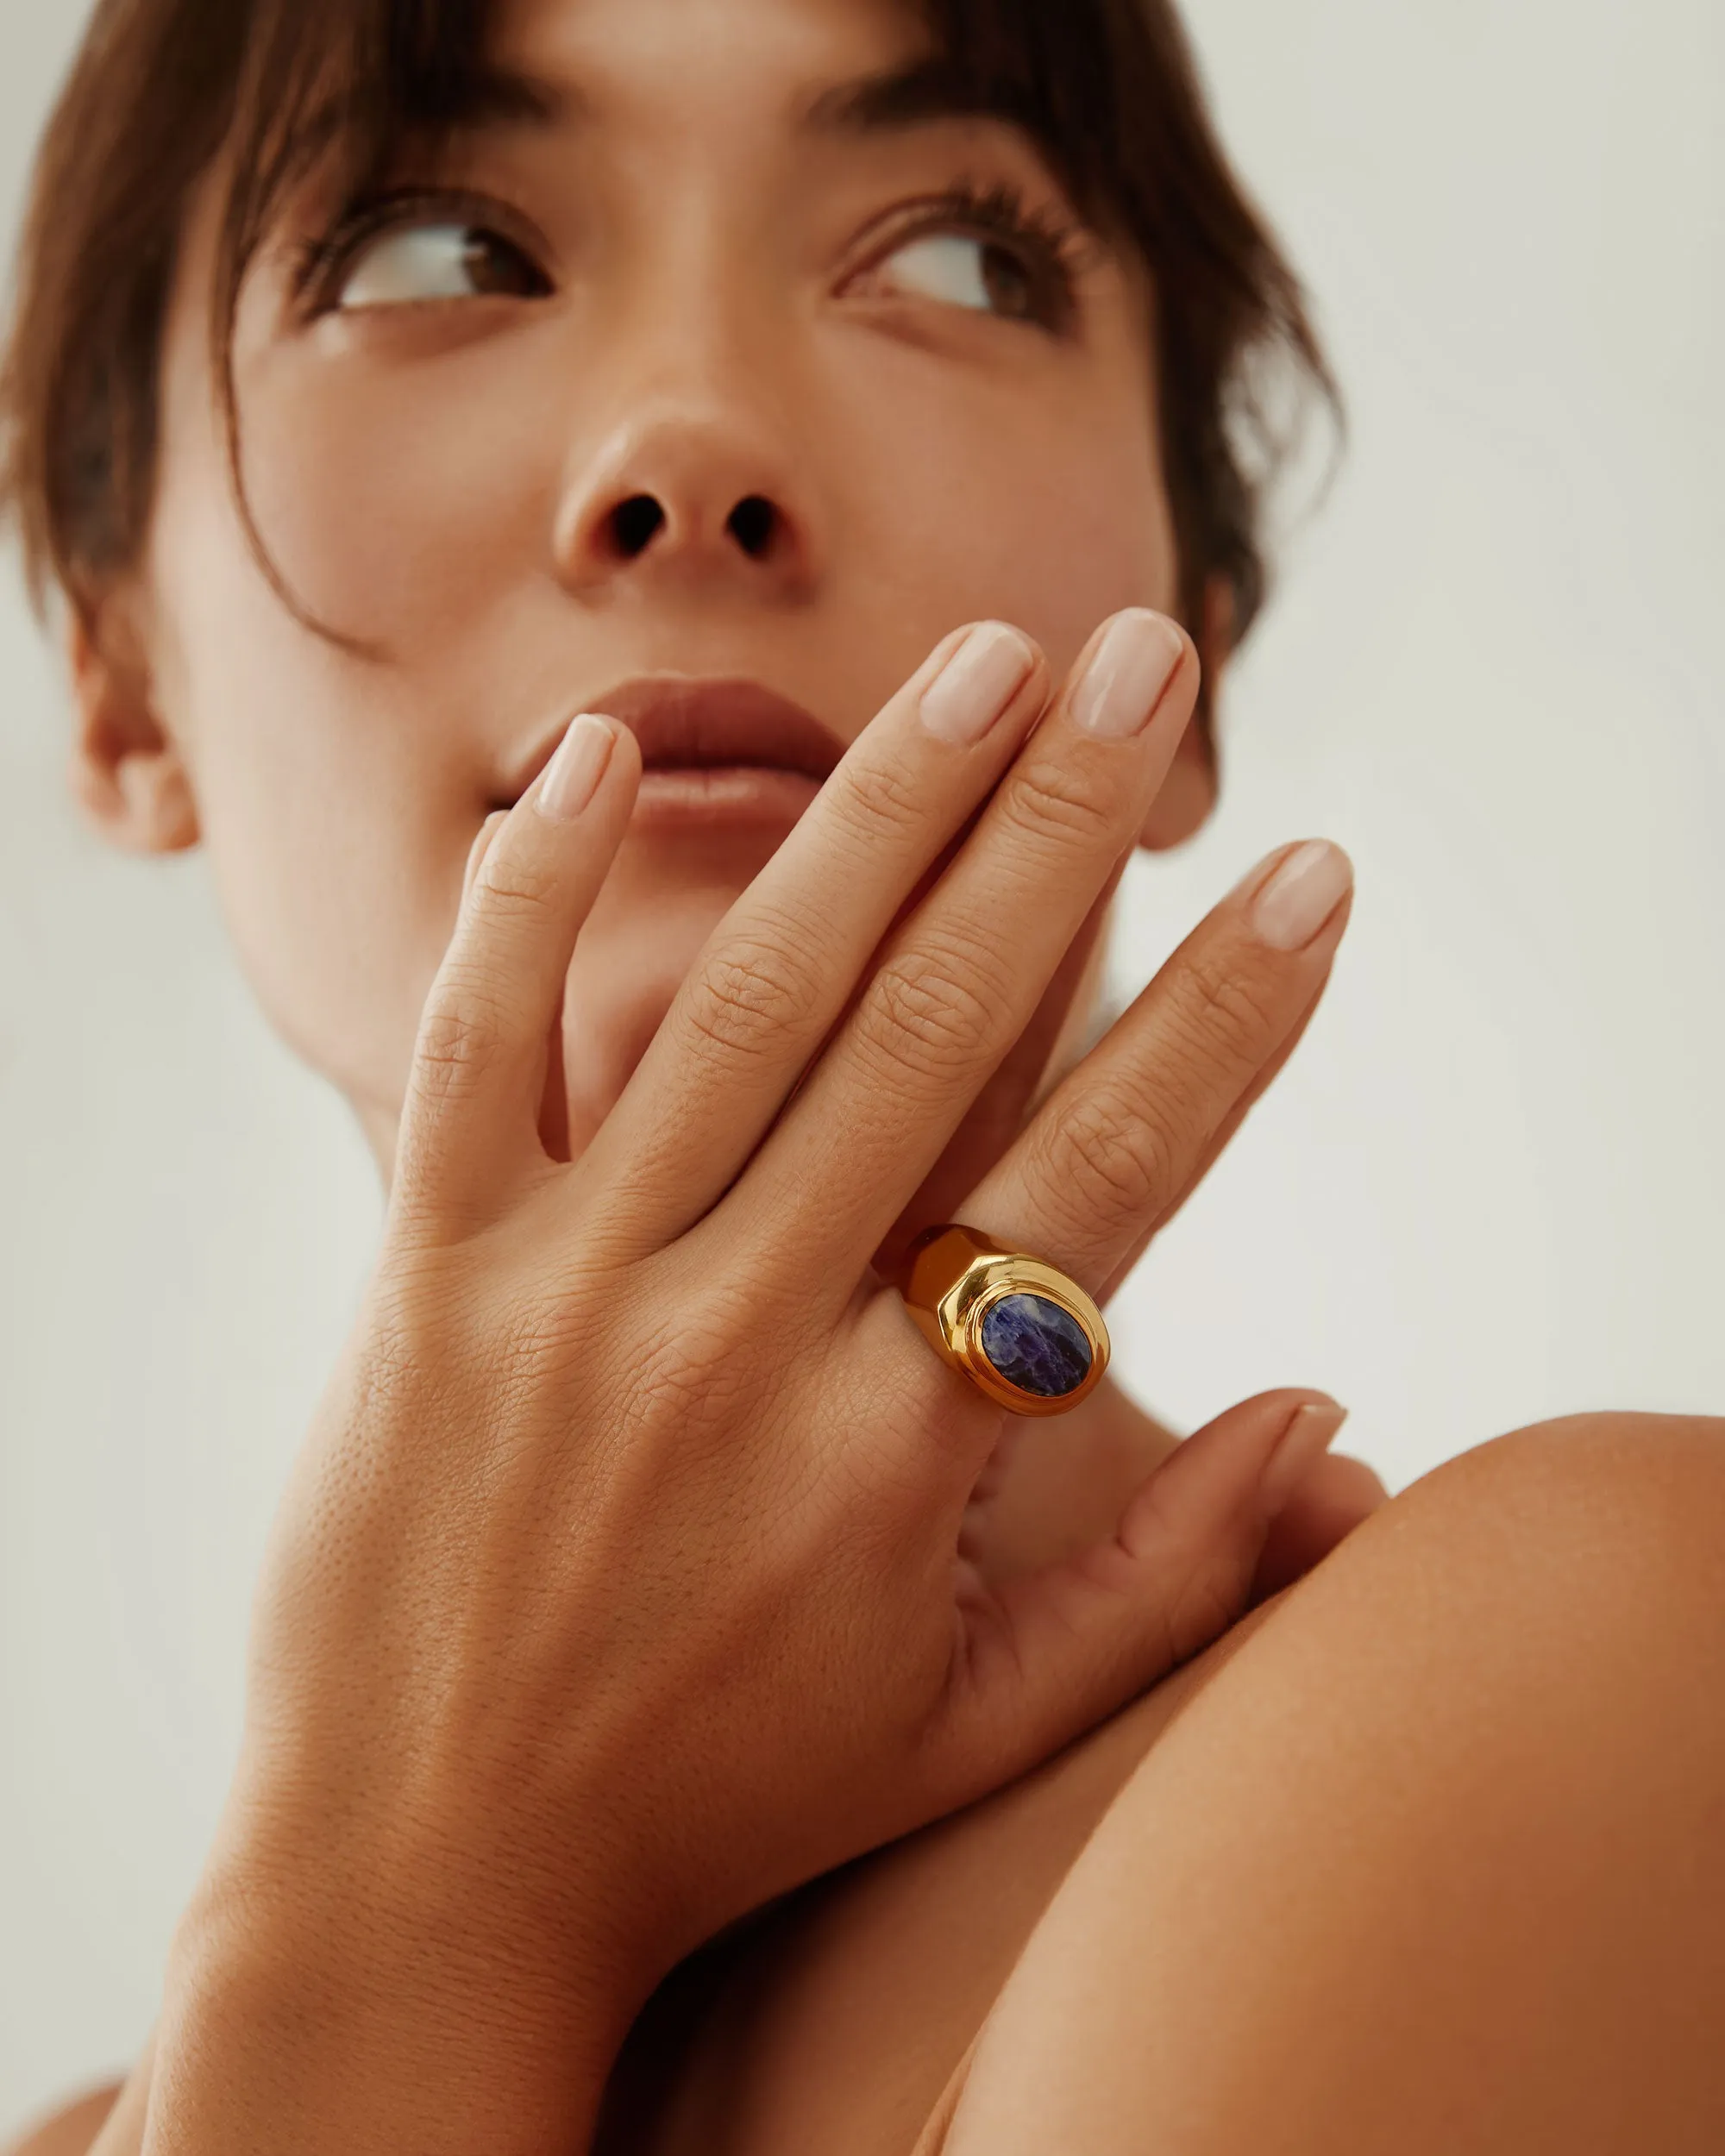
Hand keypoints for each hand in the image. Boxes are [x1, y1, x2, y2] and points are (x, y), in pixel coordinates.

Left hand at [154, 610, 1353, 2153]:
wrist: (420, 1879)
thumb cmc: (720, 1800)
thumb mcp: (969, 1727)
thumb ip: (1166, 1576)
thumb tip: (1332, 1419)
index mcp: (894, 1456)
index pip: (1104, 1179)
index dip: (1225, 1016)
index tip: (1310, 873)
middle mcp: (740, 1341)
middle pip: (940, 1033)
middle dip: (1066, 826)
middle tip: (1151, 661)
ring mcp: (568, 1296)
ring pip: (745, 1004)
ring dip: (876, 812)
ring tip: (981, 663)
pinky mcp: (422, 1277)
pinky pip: (471, 1049)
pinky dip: (530, 895)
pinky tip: (604, 758)